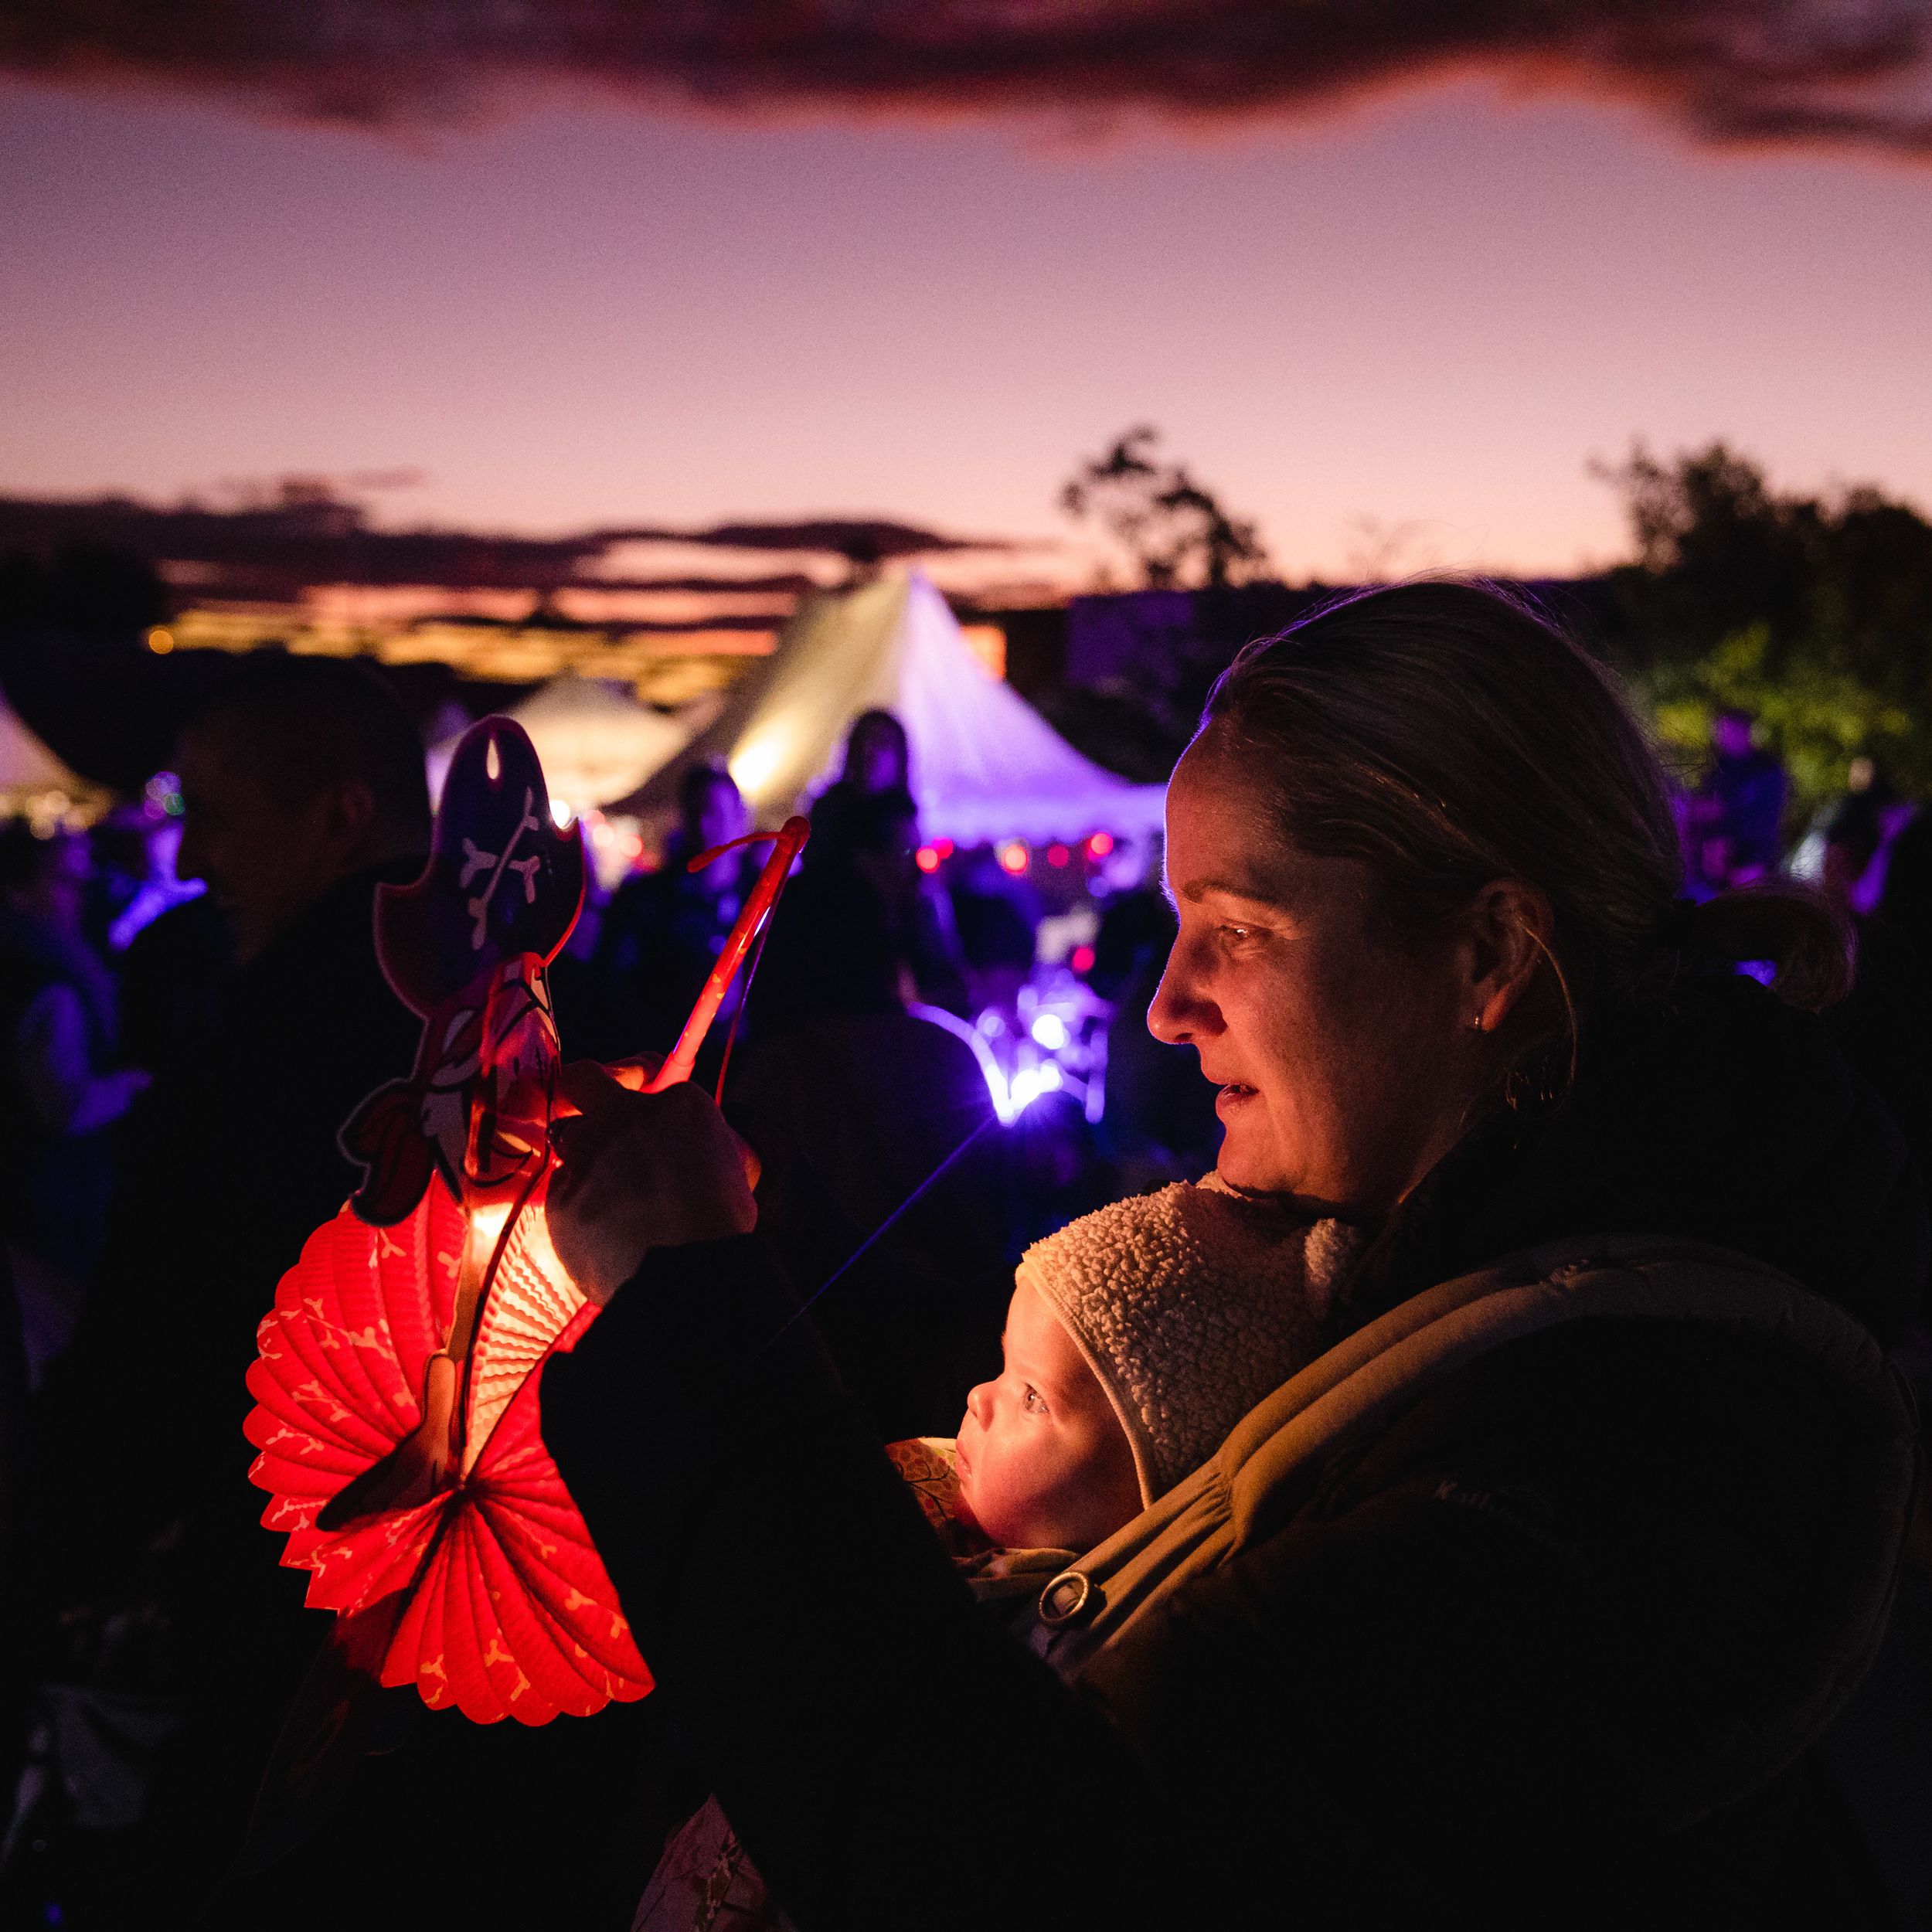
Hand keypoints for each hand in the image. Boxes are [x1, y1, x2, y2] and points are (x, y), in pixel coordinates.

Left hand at [547, 1063, 756, 1305]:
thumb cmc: (723, 1226)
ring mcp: (587, 1157)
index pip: (648, 1068)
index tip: (639, 1099)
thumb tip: (685, 1144)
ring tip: (606, 1187)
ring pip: (565, 1135)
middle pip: (581, 1078)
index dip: (640, 1084)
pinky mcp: (562, 1199)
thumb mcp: (733, 1166)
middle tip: (599, 1118)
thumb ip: (701, 1141)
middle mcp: (623, 1119)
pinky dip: (578, 1202)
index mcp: (677, 1104)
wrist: (691, 1281)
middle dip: (586, 1090)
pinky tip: (601, 1229)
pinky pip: (562, 1189)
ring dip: (582, 1152)